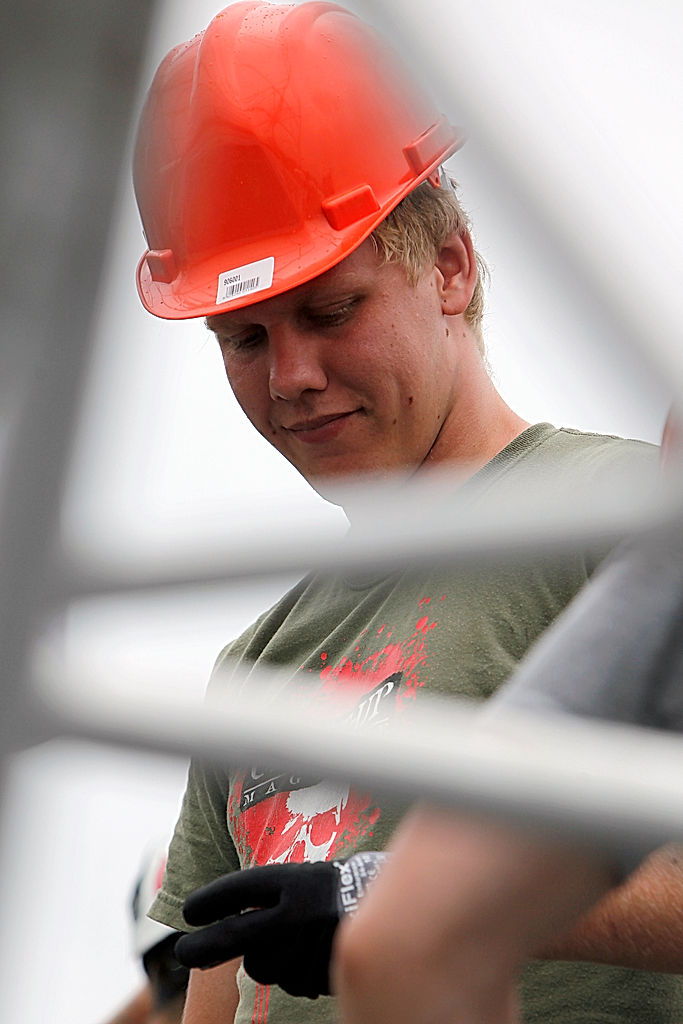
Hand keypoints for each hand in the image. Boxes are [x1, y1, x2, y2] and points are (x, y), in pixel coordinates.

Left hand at [175, 852, 384, 998]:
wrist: (394, 911)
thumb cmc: (334, 892)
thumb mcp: (304, 879)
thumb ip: (271, 896)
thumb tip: (225, 922)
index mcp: (295, 879)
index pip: (242, 888)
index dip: (211, 901)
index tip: (188, 914)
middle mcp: (301, 911)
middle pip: (239, 937)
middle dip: (205, 947)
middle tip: (183, 952)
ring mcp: (311, 945)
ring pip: (264, 968)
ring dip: (268, 961)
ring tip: (292, 943)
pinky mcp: (323, 974)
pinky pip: (291, 984)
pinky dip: (294, 974)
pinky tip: (311, 956)